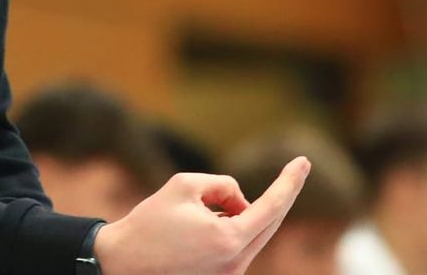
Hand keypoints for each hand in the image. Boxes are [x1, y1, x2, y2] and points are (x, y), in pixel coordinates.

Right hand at [92, 156, 310, 274]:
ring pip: (253, 235)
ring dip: (242, 214)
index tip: (302, 162)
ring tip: (200, 210)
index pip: (273, 207)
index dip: (290, 182)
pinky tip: (203, 224)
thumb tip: (241, 201)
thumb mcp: (186, 185)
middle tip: (288, 170)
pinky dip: (233, 228)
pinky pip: (239, 247)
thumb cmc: (150, 221)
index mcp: (229, 240)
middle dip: (273, 196)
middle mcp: (235, 264)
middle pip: (269, 223)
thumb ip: (223, 185)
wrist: (123, 262)